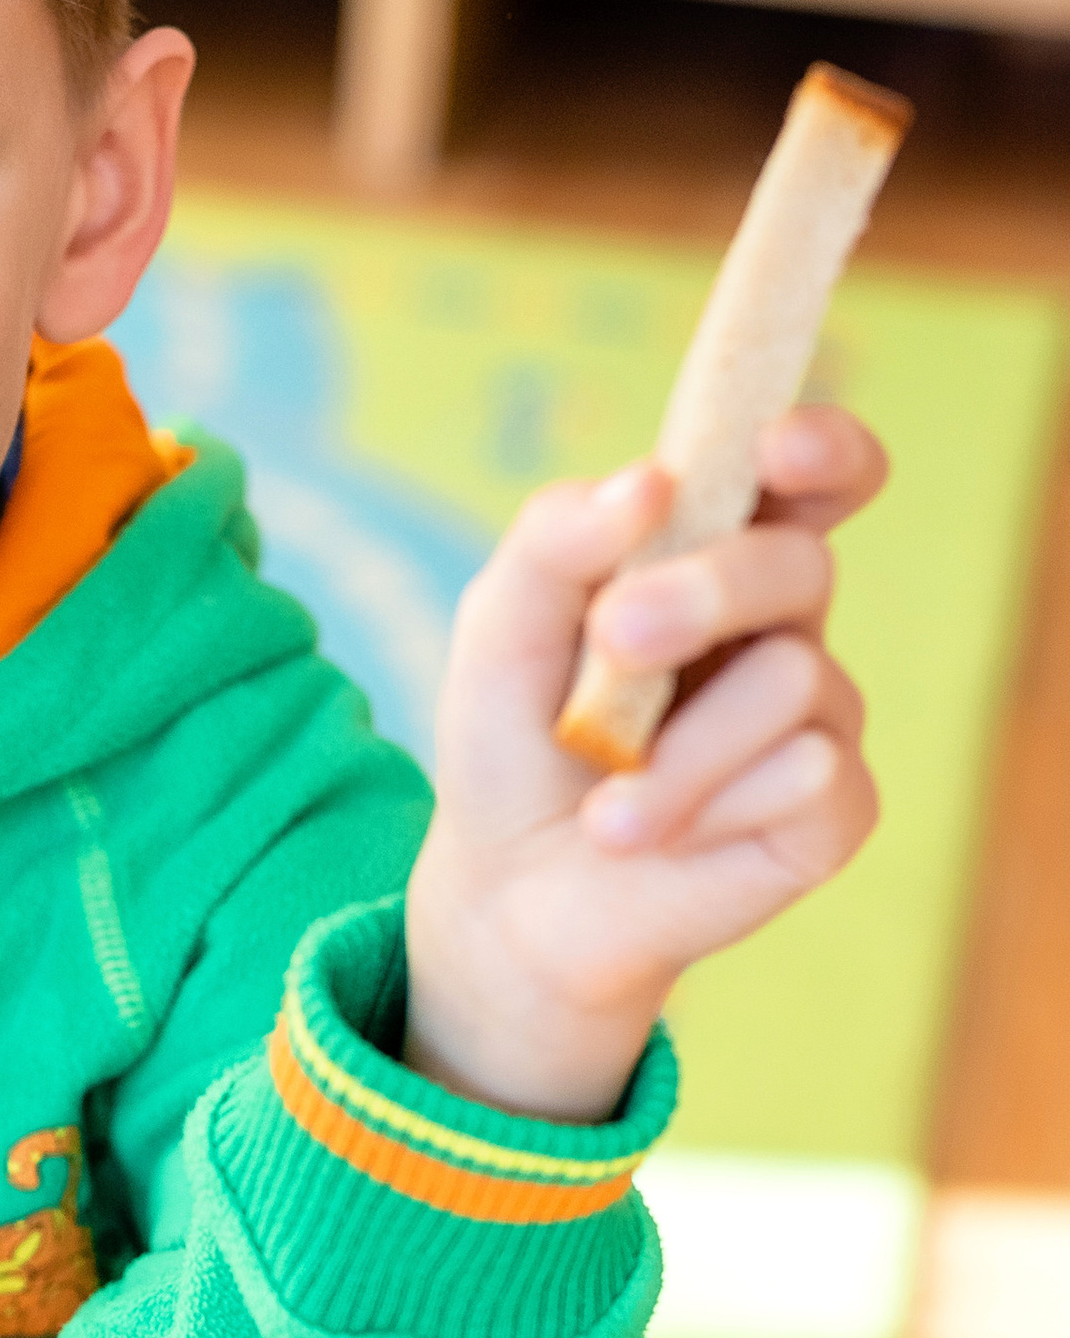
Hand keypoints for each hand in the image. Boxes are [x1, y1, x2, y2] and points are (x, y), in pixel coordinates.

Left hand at [404, 405, 885, 1123]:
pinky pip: (810, 777)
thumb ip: (556, 537)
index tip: (775, 447)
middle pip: (800, 561)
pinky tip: (649, 837)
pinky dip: (704, 808)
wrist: (508, 891)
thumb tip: (649, 481)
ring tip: (604, 800)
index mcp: (718, 554)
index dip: (820, 447)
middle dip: (706, 591)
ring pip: (795, 677)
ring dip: (675, 746)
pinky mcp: (836, 808)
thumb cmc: (516, 738)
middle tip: (617, 636)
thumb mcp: (501, 624)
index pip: (812, 475)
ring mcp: (820, 715)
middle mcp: (785, 624)